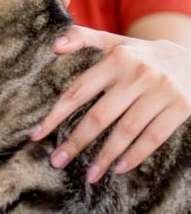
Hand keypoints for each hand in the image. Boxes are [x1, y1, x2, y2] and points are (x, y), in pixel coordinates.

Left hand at [30, 26, 190, 182]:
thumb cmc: (142, 55)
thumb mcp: (114, 41)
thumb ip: (82, 37)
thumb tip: (54, 45)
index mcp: (115, 59)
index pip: (78, 91)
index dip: (56, 115)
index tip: (36, 135)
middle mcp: (137, 75)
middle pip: (99, 116)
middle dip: (76, 142)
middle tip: (56, 161)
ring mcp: (161, 91)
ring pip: (126, 131)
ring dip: (104, 155)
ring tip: (89, 175)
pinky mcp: (181, 107)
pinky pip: (154, 137)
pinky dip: (135, 155)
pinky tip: (118, 169)